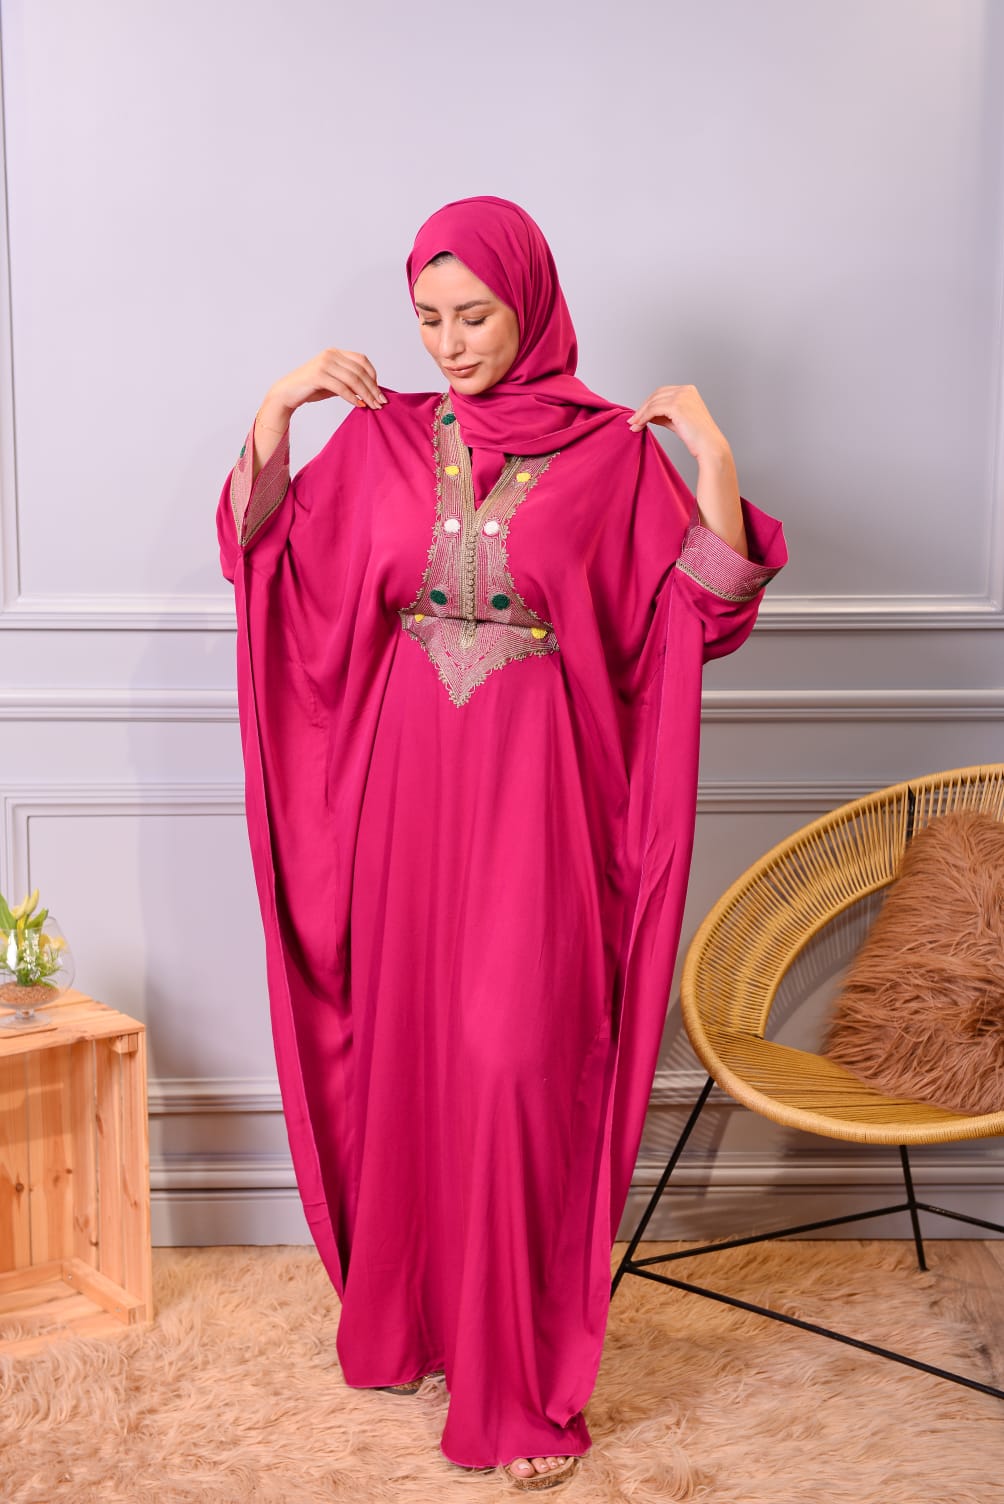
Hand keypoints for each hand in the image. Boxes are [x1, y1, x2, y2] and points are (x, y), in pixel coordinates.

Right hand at [262, 348, 387, 426]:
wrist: (287, 393)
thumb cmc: (311, 388)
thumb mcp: (334, 382)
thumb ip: (349, 382)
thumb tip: (371, 391)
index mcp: (335, 352)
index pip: (361, 360)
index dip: (373, 375)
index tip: (378, 390)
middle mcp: (330, 354)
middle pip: (359, 370)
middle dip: (372, 388)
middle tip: (381, 402)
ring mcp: (324, 364)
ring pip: (353, 379)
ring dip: (366, 394)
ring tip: (373, 406)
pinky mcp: (318, 375)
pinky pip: (341, 387)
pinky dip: (352, 398)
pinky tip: (359, 405)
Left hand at [627, 384, 729, 464]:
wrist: (709, 446)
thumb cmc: (696, 437)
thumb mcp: (677, 421)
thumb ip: (664, 414)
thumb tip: (646, 415)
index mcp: (688, 390)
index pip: (662, 393)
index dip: (649, 404)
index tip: (639, 416)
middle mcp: (686, 390)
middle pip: (656, 395)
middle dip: (642, 408)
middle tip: (632, 421)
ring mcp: (682, 396)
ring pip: (653, 402)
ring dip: (640, 414)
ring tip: (634, 426)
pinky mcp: (676, 406)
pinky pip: (653, 410)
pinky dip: (643, 418)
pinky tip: (639, 426)